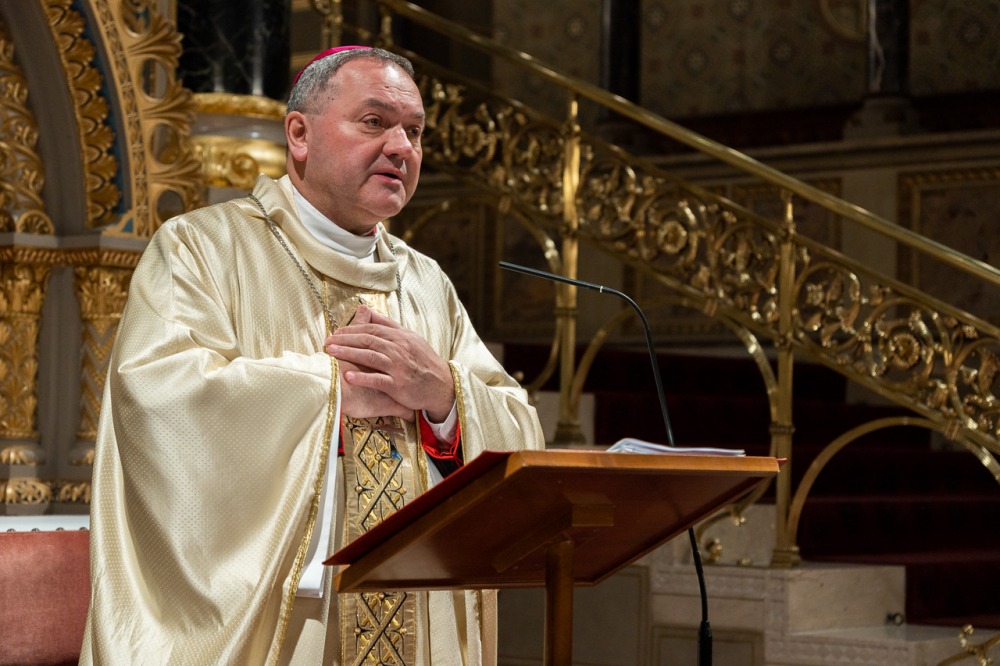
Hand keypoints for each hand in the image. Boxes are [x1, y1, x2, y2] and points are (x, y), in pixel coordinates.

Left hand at [324, 305, 455, 421]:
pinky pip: (377, 380)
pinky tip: (348, 376)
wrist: (442, 385)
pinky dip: (362, 378)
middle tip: (328, 342)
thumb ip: (388, 325)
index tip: (336, 333)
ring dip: (348, 354)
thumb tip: (368, 311)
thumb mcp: (411, 338)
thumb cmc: (424, 361)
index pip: (372, 330)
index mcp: (400, 337)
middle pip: (367, 341)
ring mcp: (398, 367)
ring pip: (370, 357)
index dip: (352, 330)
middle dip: (345, 340)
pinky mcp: (398, 385)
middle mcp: (399, 350)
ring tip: (331, 353)